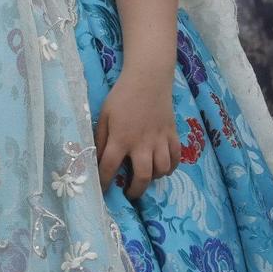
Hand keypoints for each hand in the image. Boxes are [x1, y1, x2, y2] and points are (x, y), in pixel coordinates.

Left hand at [96, 64, 177, 200]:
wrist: (148, 79)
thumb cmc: (122, 96)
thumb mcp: (104, 115)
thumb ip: (100, 138)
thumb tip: (96, 158)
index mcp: (121, 138)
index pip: (109, 167)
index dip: (104, 182)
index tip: (103, 191)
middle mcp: (141, 143)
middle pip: (142, 177)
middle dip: (135, 191)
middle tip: (130, 193)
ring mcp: (159, 140)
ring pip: (161, 170)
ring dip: (153, 178)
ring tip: (145, 177)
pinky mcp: (172, 134)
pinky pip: (176, 158)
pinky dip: (171, 167)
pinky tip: (163, 167)